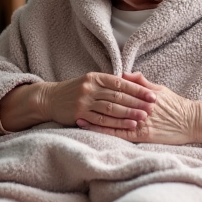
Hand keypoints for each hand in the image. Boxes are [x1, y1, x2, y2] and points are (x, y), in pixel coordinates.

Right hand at [41, 72, 157, 129]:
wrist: (49, 98)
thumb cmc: (74, 90)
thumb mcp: (89, 81)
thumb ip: (108, 82)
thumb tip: (132, 81)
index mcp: (95, 77)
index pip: (120, 82)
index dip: (138, 89)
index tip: (152, 94)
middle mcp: (90, 87)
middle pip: (118, 95)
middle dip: (137, 101)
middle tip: (153, 107)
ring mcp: (84, 101)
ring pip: (111, 108)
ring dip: (129, 113)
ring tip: (144, 116)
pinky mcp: (80, 114)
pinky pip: (102, 120)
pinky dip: (117, 123)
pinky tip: (129, 125)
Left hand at [87, 72, 198, 144]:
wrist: (192, 121)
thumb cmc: (176, 105)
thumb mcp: (159, 89)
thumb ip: (141, 82)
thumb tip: (124, 74)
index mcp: (141, 95)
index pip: (116, 93)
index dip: (99, 92)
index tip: (84, 90)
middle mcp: (139, 107)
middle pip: (110, 106)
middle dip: (92, 106)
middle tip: (74, 104)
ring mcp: (140, 122)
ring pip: (112, 121)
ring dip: (93, 120)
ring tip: (76, 118)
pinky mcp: (143, 135)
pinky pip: (120, 134)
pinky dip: (105, 132)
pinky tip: (93, 131)